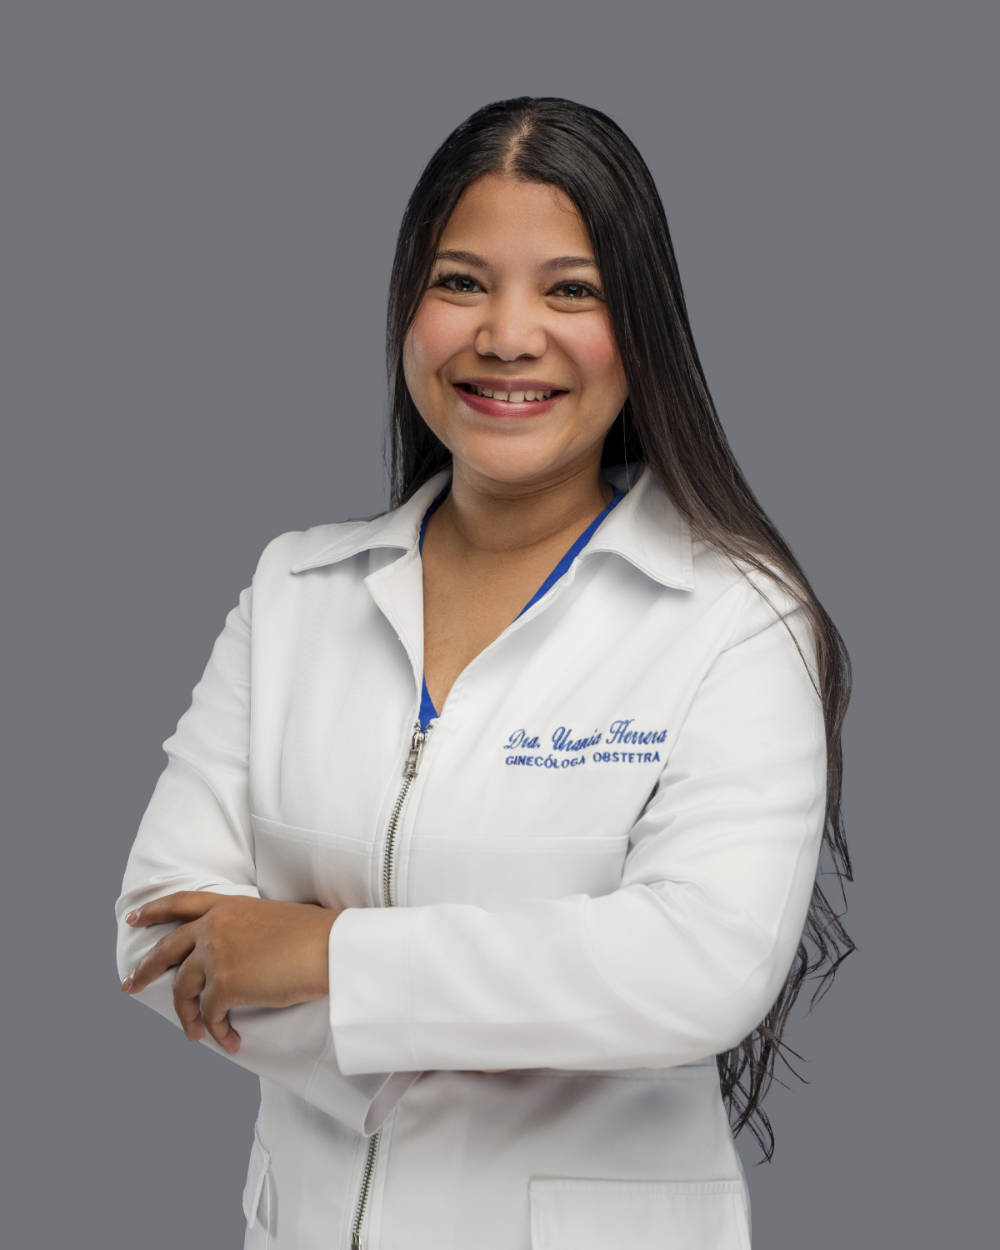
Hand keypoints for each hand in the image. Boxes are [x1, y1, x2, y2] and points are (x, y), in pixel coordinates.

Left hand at [121, 891, 338, 1053]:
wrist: (329, 948)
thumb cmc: (313, 934)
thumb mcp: (271, 918)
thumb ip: (244, 929)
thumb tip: (238, 955)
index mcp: (227, 906)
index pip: (181, 903)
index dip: (155, 911)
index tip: (135, 919)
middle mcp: (214, 927)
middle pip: (166, 950)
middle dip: (145, 970)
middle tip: (130, 984)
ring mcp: (215, 956)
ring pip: (183, 991)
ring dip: (187, 1016)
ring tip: (195, 1034)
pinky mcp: (223, 985)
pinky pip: (209, 1016)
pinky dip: (217, 1033)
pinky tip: (229, 1041)